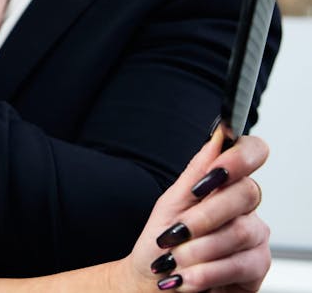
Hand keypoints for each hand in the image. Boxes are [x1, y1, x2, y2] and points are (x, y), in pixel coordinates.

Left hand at [123, 130, 269, 291]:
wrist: (155, 283)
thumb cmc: (162, 243)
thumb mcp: (170, 204)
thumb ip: (195, 172)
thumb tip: (218, 136)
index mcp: (223, 183)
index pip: (252, 153)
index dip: (240, 157)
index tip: (214, 172)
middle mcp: (245, 206)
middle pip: (246, 193)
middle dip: (204, 215)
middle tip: (174, 233)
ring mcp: (255, 235)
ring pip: (241, 231)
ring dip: (199, 249)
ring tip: (174, 261)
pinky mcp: (258, 266)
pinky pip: (241, 264)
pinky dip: (206, 272)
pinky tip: (185, 278)